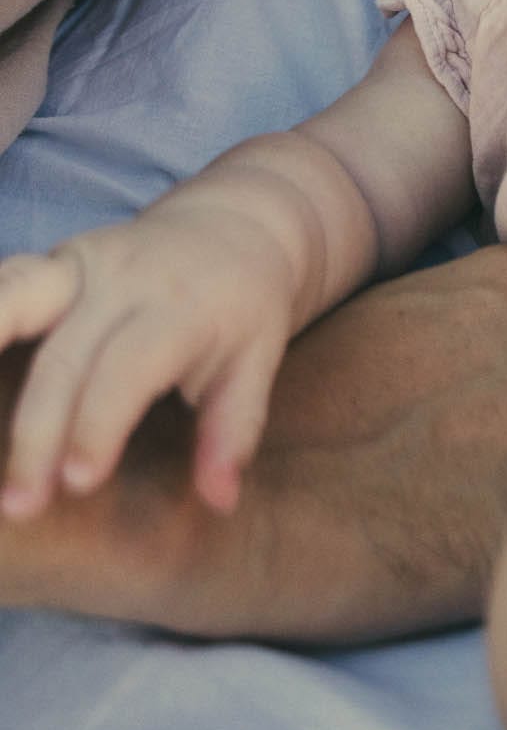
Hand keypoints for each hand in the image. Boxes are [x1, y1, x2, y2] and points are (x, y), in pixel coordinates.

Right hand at [0, 207, 295, 520]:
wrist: (236, 225)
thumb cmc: (246, 307)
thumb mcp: (258, 362)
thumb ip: (234, 430)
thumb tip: (220, 502)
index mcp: (181, 307)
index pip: (130, 367)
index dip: (100, 422)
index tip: (78, 483)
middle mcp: (125, 279)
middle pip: (65, 357)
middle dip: (36, 433)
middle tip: (19, 505)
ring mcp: (82, 262)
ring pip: (15, 298)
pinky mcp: (53, 260)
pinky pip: (5, 282)